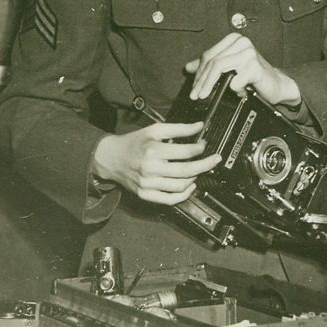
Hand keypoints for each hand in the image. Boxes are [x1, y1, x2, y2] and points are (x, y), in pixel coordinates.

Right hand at [92, 122, 221, 206]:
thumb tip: (199, 126)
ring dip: (194, 178)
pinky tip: (190, 186)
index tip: (204, 144)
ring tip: (198, 170)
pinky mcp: (145, 195)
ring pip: (181, 186)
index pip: (186, 152)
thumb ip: (179, 128)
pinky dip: (184, 195)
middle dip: (206, 165)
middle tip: (215, 160)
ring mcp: (148, 184)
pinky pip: (170, 200)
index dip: (200, 148)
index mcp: (153, 150)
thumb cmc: (134, 143)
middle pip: (187, 171)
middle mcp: (151, 169)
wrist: (110, 158)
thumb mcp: (154, 130)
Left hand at [185, 33, 301, 106]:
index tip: (193, 87)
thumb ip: (210, 66)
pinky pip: (235, 80)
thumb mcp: (229, 68)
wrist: (277, 85)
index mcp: (233, 40)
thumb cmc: (254, 76)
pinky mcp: (255, 67)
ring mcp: (249, 53)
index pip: (208, 55)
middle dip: (201, 81)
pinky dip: (233, 89)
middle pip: (212, 61)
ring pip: (219, 67)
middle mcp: (241, 42)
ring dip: (209, 85)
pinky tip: (237, 93)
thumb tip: (188, 67)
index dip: (198, 73)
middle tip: (195, 95)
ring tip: (204, 96)